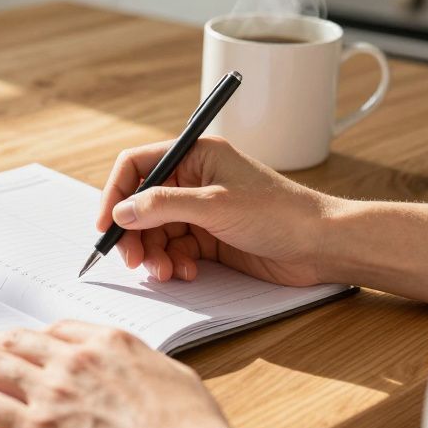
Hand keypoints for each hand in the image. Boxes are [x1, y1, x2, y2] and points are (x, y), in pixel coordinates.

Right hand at [97, 136, 335, 286]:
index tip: (105, 225)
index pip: (137, 166)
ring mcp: (201, 209)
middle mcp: (194, 179)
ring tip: (165, 272)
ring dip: (154, 253)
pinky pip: (175, 248)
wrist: (321, 245)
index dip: (116, 194)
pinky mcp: (210, 237)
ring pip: (156, 231)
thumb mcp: (215, 205)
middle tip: (133, 261)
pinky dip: (173, 262)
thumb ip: (163, 206)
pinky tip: (186, 272)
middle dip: (134, 233)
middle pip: (142, 204)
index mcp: (195, 155)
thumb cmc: (279, 213)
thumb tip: (121, 212)